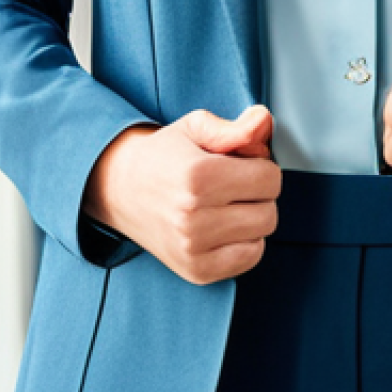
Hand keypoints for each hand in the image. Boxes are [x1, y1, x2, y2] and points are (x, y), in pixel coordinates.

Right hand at [81, 106, 281, 284]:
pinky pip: (249, 258)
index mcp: (197, 176)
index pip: (269, 178)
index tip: (241, 163)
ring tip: (226, 204)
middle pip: (268, 211)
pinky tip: (225, 226)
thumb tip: (264, 121)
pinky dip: (246, 242)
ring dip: (252, 218)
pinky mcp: (195, 270)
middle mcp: (193, 216)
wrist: (121, 188)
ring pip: (261, 235)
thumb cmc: (165, 154)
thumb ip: (236, 126)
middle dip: (258, 193)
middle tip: (233, 184)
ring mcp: (193, 248)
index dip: (261, 165)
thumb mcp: (195, 126)